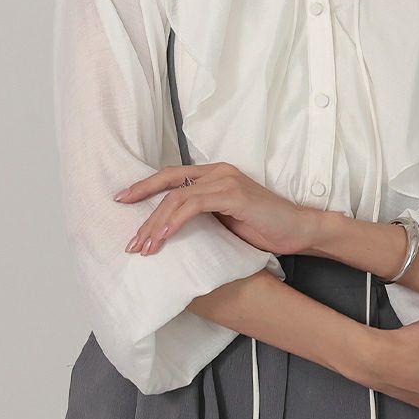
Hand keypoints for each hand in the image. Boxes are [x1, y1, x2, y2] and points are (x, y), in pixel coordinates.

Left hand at [114, 163, 316, 255]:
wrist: (297, 230)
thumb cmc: (263, 228)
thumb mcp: (225, 221)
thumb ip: (203, 215)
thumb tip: (170, 230)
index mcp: (215, 174)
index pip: (172, 176)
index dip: (145, 186)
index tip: (122, 200)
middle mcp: (218, 171)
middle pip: (169, 183)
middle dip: (143, 209)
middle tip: (129, 238)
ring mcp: (226, 180)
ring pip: (178, 196)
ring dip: (156, 223)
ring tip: (144, 247)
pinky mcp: (234, 194)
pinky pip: (195, 205)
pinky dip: (175, 221)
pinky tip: (164, 237)